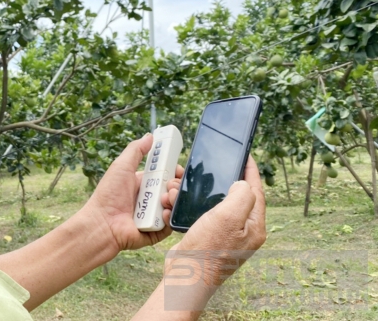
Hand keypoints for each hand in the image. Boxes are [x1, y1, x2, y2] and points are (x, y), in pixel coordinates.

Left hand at [80, 133, 183, 260]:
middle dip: (176, 185)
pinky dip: (170, 217)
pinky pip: (171, 224)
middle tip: (170, 185)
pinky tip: (164, 212)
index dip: (175, 172)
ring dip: (175, 199)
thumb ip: (136, 151)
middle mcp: (150, 199)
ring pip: (175, 205)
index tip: (179, 169)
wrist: (102, 222)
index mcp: (144, 183)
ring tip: (165, 197)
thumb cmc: (108, 194)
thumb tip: (150, 136)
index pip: (166, 175)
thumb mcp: (122, 166)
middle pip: (173, 189)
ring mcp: (154, 215)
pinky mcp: (156, 231)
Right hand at [164, 155, 265, 292]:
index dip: (251, 171)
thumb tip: (242, 183)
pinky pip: (201, 215)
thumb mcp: (229, 217)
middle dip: (219, 181)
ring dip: (198, 194)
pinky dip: (189, 207)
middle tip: (210, 169)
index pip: (256, 191)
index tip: (245, 155)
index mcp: (253, 226)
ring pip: (215, 204)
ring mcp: (226, 236)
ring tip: (181, 189)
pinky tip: (177, 204)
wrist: (185, 277)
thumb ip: (242, 196)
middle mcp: (243, 231)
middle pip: (236, 196)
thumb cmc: (207, 251)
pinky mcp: (209, 239)